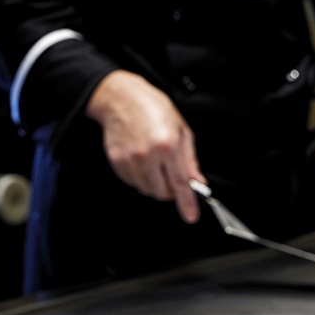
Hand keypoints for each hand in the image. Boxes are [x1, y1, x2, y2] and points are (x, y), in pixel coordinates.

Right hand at [85, 70, 203, 223]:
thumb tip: (197, 182)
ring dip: (156, 185)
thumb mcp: (181, 130)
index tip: (191, 216)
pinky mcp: (117, 160)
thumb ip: (190, 160)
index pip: (180, 183)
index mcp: (168, 145)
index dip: (187, 202)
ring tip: (157, 165)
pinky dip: (141, 178)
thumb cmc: (153, 108)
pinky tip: (143, 161)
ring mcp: (130, 159)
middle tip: (173, 177)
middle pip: (162, 192)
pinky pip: (132, 182)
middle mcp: (148, 154)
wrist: (121, 97)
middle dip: (171, 191)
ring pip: (147, 190)